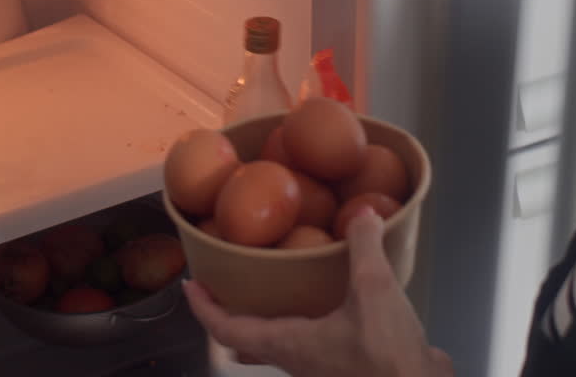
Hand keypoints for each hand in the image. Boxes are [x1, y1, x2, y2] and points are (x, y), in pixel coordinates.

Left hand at [183, 208, 454, 376]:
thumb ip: (364, 247)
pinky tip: (330, 301)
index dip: (204, 309)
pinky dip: (309, 321)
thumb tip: (363, 214)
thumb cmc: (386, 357)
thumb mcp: (374, 290)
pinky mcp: (347, 367)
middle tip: (227, 288)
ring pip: (280, 345)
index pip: (228, 331)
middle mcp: (297, 361)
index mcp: (288, 344)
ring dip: (269, 320)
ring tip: (273, 289)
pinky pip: (315, 343)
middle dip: (233, 317)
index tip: (190, 287)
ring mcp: (321, 368)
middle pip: (248, 343)